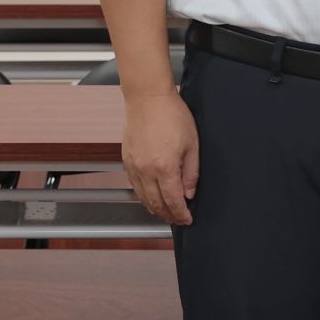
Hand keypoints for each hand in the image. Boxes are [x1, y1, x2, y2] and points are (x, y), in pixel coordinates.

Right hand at [122, 90, 198, 224]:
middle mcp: (145, 171)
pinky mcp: (126, 161)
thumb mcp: (192, 145)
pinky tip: (151, 198)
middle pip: (156, 203)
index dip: (181, 213)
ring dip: (155, 208)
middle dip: (168, 215)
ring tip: (166, 213)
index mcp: (164, 168)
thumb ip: (191, 172)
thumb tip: (189, 193)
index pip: (173, 200)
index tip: (187, 219)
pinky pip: (135, 186)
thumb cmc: (173, 117)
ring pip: (143, 197)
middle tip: (178, 220)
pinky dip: (144, 196)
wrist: (148, 100)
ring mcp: (133, 167)